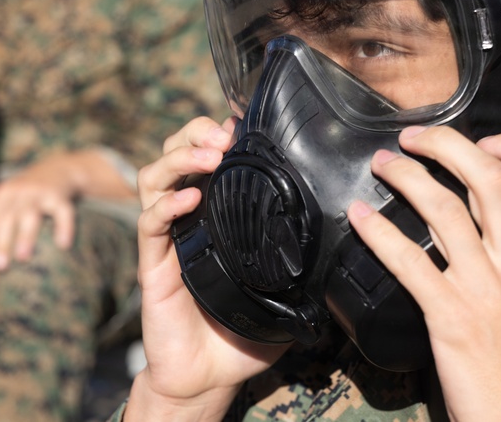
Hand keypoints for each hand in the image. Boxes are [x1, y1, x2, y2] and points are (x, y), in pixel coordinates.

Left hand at [0, 149, 135, 270]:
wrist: (59, 168)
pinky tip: (63, 245)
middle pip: (7, 218)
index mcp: (3, 194)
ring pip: (31, 215)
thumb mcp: (7, 196)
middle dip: (1, 242)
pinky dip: (64, 228)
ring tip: (22, 257)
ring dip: (25, 236)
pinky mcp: (60, 196)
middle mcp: (19, 191)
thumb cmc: (29, 190)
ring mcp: (40, 193)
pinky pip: (63, 212)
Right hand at [125, 116, 290, 421]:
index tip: (242, 123)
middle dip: (195, 133)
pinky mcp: (153, 264)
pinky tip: (189, 199)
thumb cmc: (246, 329)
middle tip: (223, 137)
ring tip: (208, 156)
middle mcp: (189, 216)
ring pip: (154, 178)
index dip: (220, 131)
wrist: (210, 376)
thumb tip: (351, 236)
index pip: (208, 156)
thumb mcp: (287, 287)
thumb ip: (308, 260)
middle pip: (175, 153)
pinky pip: (150, 224)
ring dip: (179, 158)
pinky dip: (166, 205)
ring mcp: (168, 238)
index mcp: (218, 213)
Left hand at [347, 126, 500, 421]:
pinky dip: (379, 232)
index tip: (483, 140)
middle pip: (487, 176)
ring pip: (444, 207)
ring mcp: (486, 288)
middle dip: (447, 143)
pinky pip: (409, 260)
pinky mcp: (452, 316)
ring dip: (406, 175)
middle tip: (414, 137)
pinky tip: (359, 218)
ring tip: (383, 164)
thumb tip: (482, 237)